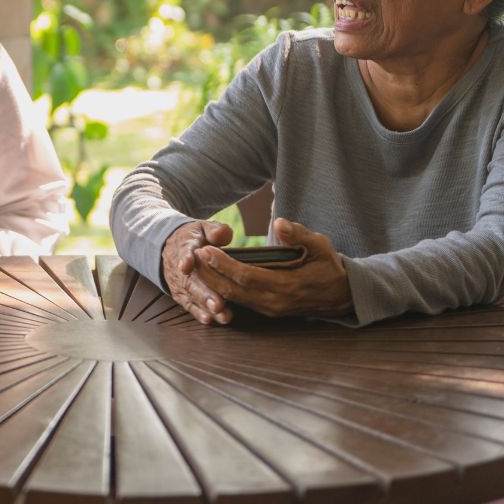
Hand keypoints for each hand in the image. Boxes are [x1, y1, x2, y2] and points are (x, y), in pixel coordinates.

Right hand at [162, 220, 233, 324]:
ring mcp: (179, 283)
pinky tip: (209, 319)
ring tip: (221, 314)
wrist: (168, 247)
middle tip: (218, 304)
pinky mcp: (181, 294)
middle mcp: (179, 267)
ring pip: (190, 295)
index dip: (185, 259)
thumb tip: (223, 234)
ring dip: (205, 306)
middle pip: (190, 280)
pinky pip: (189, 305)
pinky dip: (198, 312)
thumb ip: (214, 230)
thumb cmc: (193, 238)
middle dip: (203, 293)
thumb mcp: (202, 228)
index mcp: (185, 247)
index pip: (183, 252)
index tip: (186, 266)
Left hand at [194, 218, 353, 317]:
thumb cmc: (330, 266)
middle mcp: (274, 302)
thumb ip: (299, 235)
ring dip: (211, 282)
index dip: (223, 264)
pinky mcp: (267, 311)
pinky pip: (239, 301)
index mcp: (287, 286)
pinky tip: (209, 276)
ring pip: (233, 298)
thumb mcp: (321, 246)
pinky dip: (222, 289)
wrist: (343, 295)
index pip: (246, 277)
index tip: (205, 249)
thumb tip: (279, 223)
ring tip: (194, 263)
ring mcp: (270, 309)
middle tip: (190, 255)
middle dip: (209, 273)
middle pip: (233, 290)